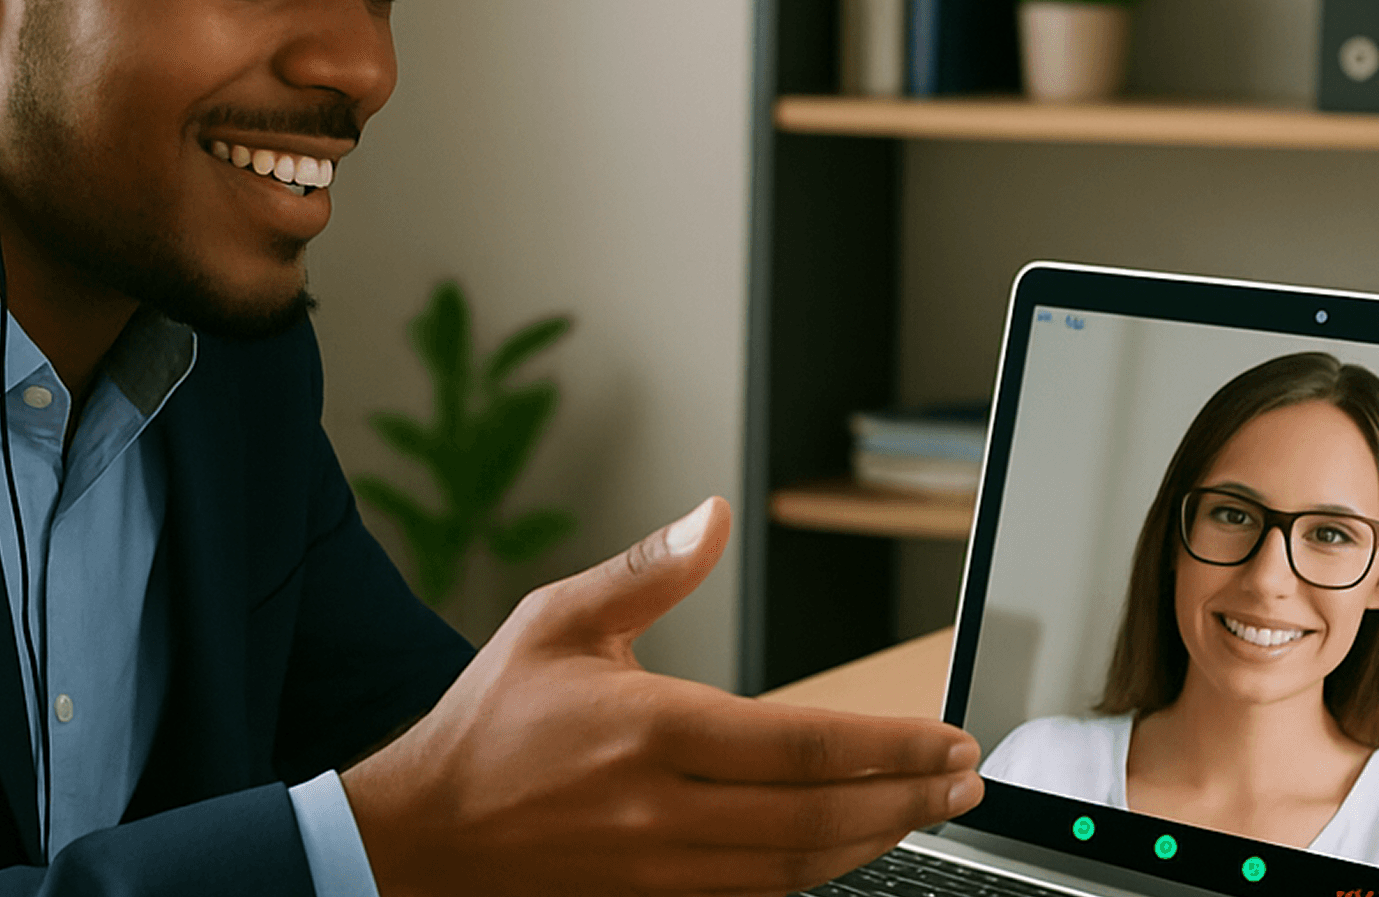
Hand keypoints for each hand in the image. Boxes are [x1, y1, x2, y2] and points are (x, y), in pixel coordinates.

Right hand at [343, 496, 982, 896]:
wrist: (414, 840)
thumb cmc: (487, 727)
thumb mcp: (554, 623)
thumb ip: (645, 572)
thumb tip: (713, 516)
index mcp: (647, 730)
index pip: (802, 742)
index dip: (890, 746)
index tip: (949, 737)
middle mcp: (659, 811)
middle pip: (817, 817)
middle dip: (907, 799)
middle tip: (964, 778)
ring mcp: (657, 872)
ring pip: (795, 870)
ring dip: (872, 842)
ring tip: (924, 809)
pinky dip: (811, 875)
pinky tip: (845, 847)